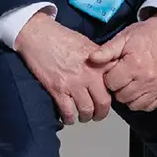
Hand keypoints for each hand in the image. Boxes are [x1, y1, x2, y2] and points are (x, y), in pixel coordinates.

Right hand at [14, 10, 112, 124]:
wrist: (41, 37)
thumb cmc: (65, 39)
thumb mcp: (89, 45)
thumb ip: (100, 60)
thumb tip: (108, 72)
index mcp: (100, 62)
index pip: (116, 83)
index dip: (114, 93)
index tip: (110, 98)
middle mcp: (90, 74)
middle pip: (103, 102)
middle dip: (101, 113)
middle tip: (98, 115)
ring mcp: (74, 83)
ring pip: (86, 110)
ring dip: (85, 117)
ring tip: (83, 117)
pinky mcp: (58, 90)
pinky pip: (67, 112)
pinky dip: (69, 118)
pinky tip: (68, 117)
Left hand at [88, 14, 156, 111]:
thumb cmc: (146, 34)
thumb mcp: (124, 37)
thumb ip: (107, 50)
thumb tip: (91, 59)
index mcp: (134, 64)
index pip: (111, 84)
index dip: (110, 77)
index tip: (115, 69)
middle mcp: (146, 79)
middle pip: (121, 96)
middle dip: (119, 87)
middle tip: (123, 75)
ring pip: (134, 104)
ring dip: (129, 96)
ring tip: (131, 82)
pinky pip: (148, 106)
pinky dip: (142, 101)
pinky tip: (141, 89)